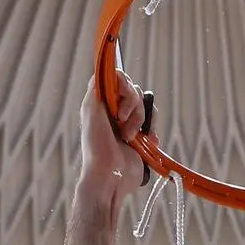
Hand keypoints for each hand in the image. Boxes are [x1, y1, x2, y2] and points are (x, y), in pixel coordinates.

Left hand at [81, 70, 146, 197]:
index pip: (117, 78)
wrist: (111, 176)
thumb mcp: (91, 111)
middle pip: (134, 90)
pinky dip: (151, 132)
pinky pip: (154, 123)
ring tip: (130, 138)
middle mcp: (114, 111)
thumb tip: (106, 69)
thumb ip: (96, 87)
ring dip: (139, 121)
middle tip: (121, 122)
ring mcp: (129, 123)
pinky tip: (144, 143)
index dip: (122, 83)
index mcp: (101, 103)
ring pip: (146, 106)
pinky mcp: (142, 137)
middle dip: (131, 106)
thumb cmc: (97, 146)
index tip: (122, 92)